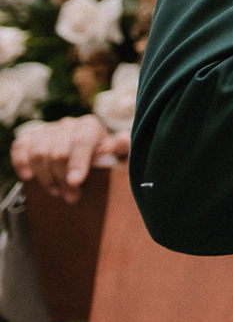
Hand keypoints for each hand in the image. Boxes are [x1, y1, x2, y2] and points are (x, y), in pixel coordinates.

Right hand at [11, 115, 125, 204]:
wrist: (85, 155)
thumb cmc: (103, 158)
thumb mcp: (117, 157)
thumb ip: (122, 150)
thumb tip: (123, 139)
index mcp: (89, 126)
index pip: (81, 141)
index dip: (77, 162)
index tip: (75, 182)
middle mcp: (68, 125)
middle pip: (58, 152)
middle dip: (63, 178)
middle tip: (71, 196)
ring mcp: (47, 130)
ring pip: (39, 152)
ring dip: (46, 177)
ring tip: (56, 191)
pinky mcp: (30, 138)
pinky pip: (20, 147)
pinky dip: (22, 162)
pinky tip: (29, 177)